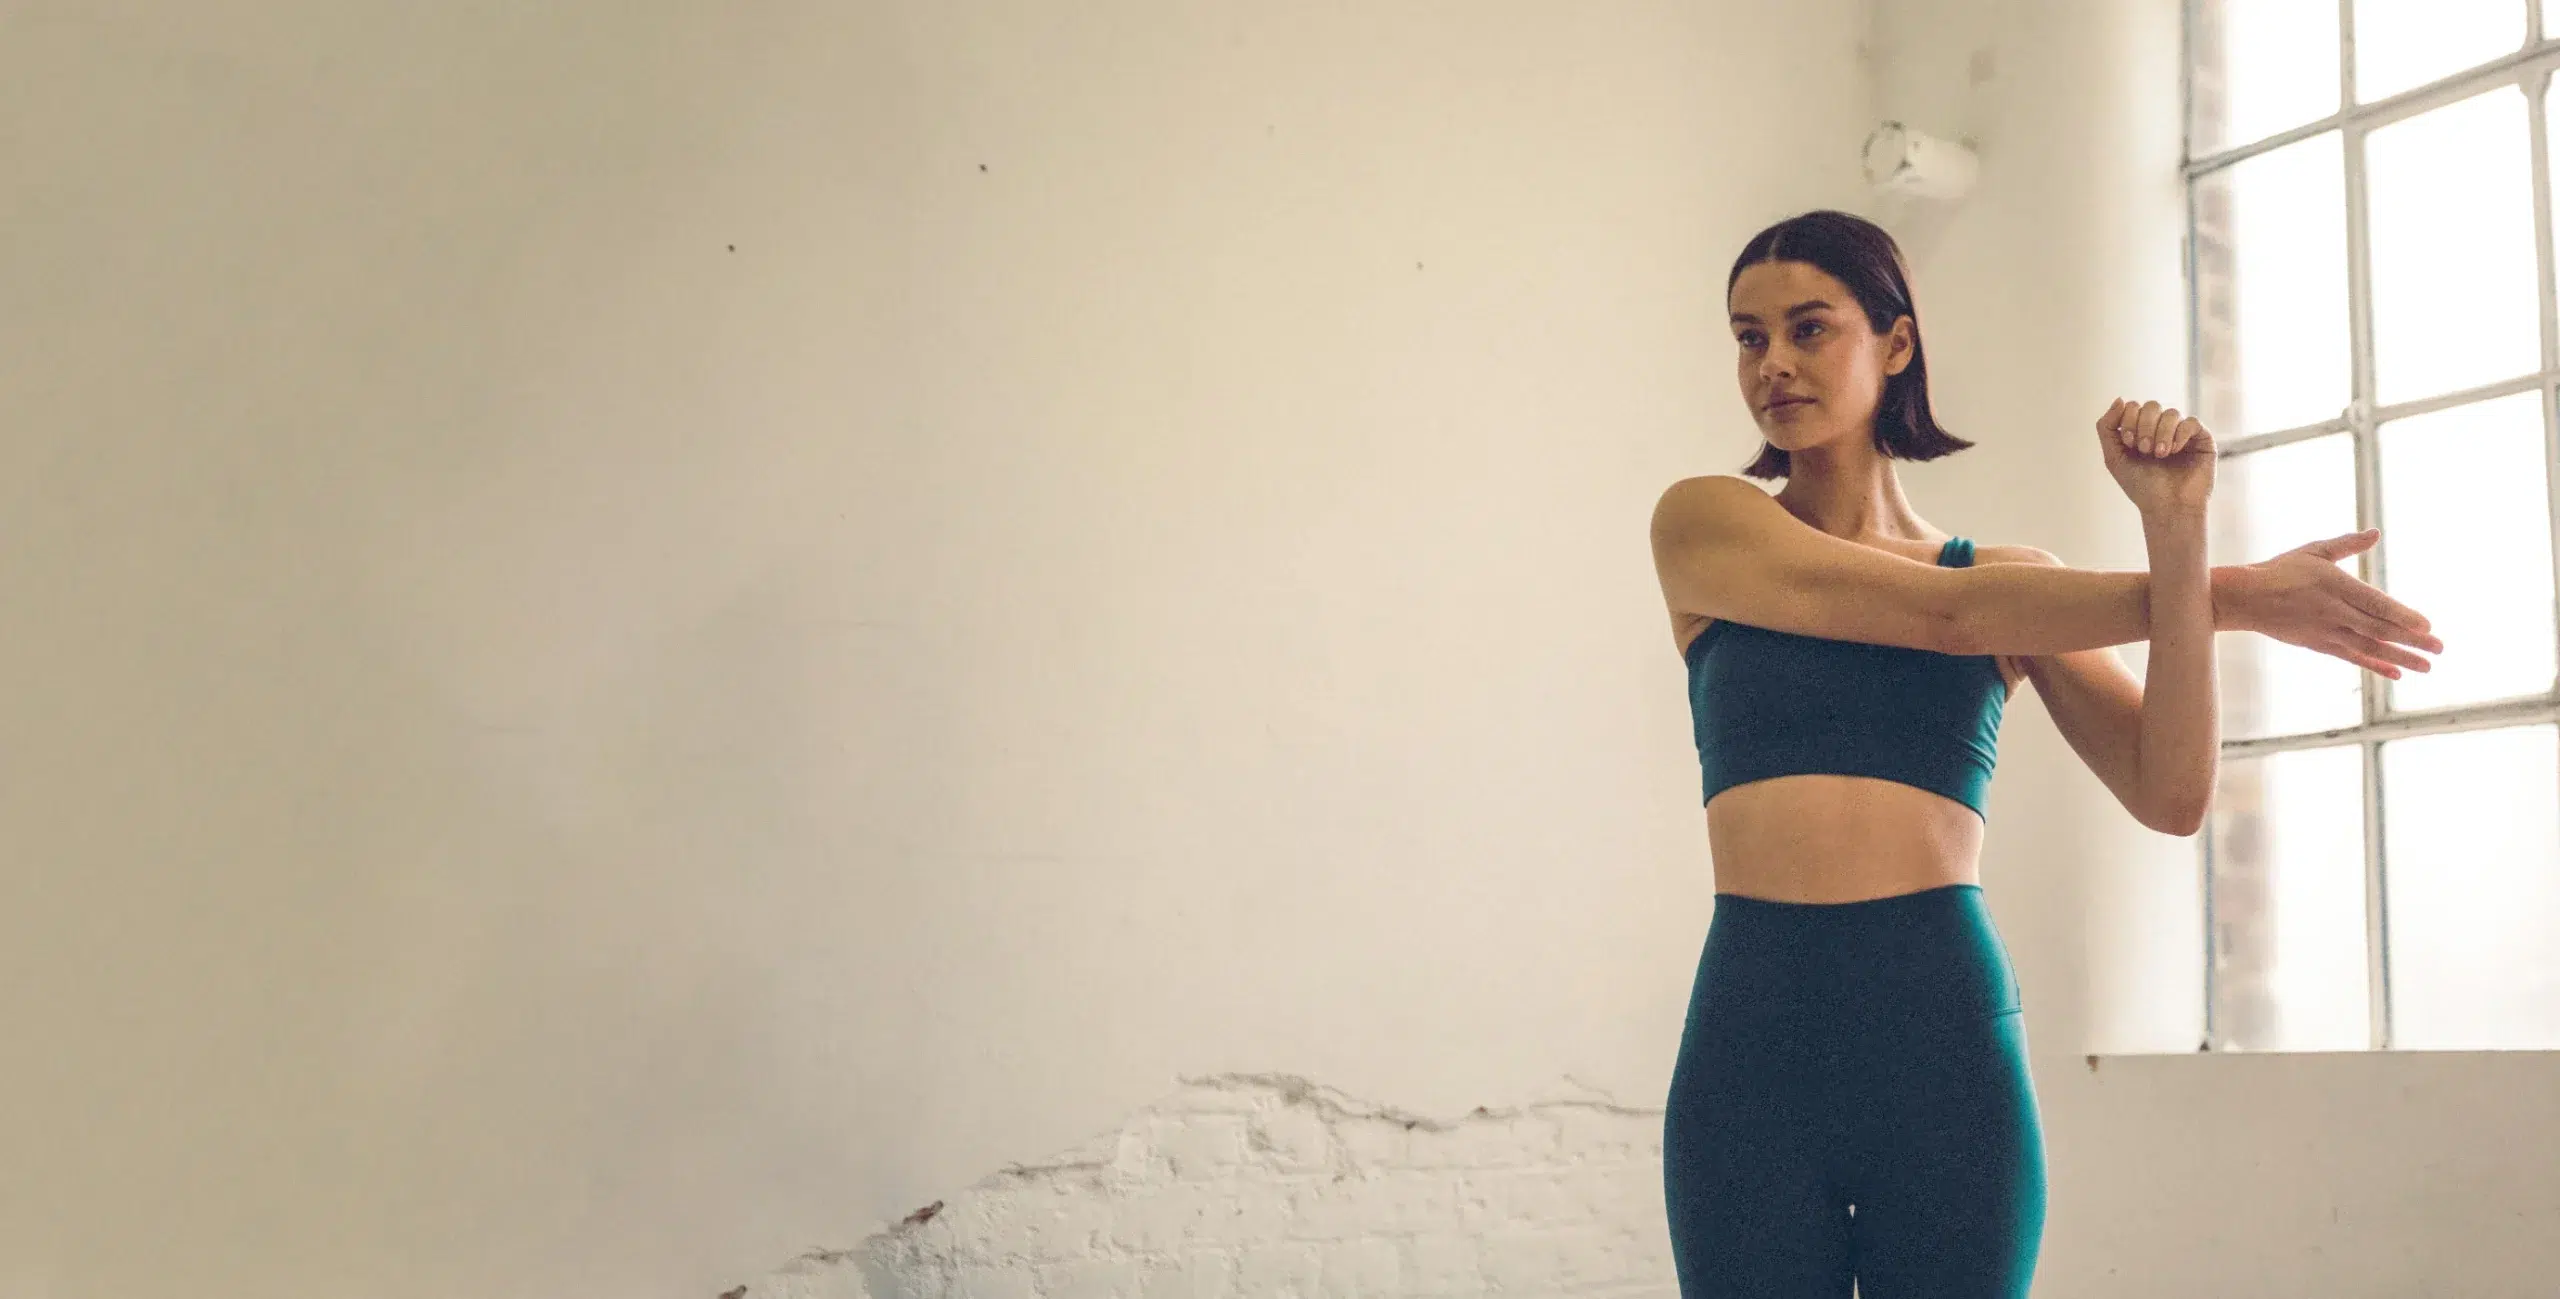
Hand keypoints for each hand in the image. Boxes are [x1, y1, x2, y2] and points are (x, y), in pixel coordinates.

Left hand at [2096, 398, 2214, 517]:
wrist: (2167, 508)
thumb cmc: (2141, 486)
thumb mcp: (2113, 457)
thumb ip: (2107, 427)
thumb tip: (2120, 398)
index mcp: (2140, 431)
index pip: (2133, 406)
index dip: (2128, 420)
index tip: (2129, 443)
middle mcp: (2161, 429)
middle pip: (2151, 405)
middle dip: (2144, 426)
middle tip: (2144, 449)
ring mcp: (2182, 433)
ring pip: (2171, 413)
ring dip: (2161, 433)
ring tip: (2159, 454)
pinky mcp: (2202, 439)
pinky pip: (2191, 422)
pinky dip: (2179, 434)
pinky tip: (2173, 451)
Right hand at [2224, 529, 2443, 677]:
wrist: (2245, 600)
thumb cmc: (2280, 570)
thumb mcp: (2314, 551)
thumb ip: (2347, 545)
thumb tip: (2375, 534)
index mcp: (2335, 585)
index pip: (2376, 604)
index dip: (2402, 616)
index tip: (2427, 626)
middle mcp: (2334, 612)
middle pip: (2378, 629)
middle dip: (2412, 641)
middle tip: (2440, 649)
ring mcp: (2326, 632)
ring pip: (2369, 647)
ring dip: (2400, 658)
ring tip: (2427, 667)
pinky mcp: (2319, 645)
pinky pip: (2352, 657)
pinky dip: (2375, 666)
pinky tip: (2396, 673)